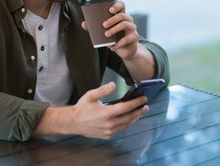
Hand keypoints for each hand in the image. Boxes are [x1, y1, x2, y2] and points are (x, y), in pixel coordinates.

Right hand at [33, 82, 148, 138]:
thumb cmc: (81, 109)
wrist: (73, 122)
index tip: (143, 98)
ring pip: (126, 125)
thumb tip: (113, 85)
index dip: (136, 102)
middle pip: (129, 117)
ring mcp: (109, 131)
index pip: (126, 107)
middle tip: (146, 106)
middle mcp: (109, 123)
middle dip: (139, 111)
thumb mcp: (91, 95)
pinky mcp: (107, 135)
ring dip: (135, 118)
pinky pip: (120, 129)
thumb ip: (103, 90)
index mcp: (106, 113)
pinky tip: (128, 119)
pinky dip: (126, 124)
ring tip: (140, 112)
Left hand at [81, 1, 155, 79]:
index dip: (117, 5)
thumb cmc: (114, 38)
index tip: (110, 10)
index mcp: (121, 16)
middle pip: (122, 15)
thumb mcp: (104, 33)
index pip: (122, 5)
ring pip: (125, 25)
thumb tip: (83, 24)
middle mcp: (128, 20)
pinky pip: (127, 39)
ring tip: (106, 34)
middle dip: (112, 19)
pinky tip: (112, 47)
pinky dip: (118, 43)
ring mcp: (132, 29)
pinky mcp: (134, 38)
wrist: (126, 50)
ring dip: (114, 29)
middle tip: (103, 25)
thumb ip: (95, 28)